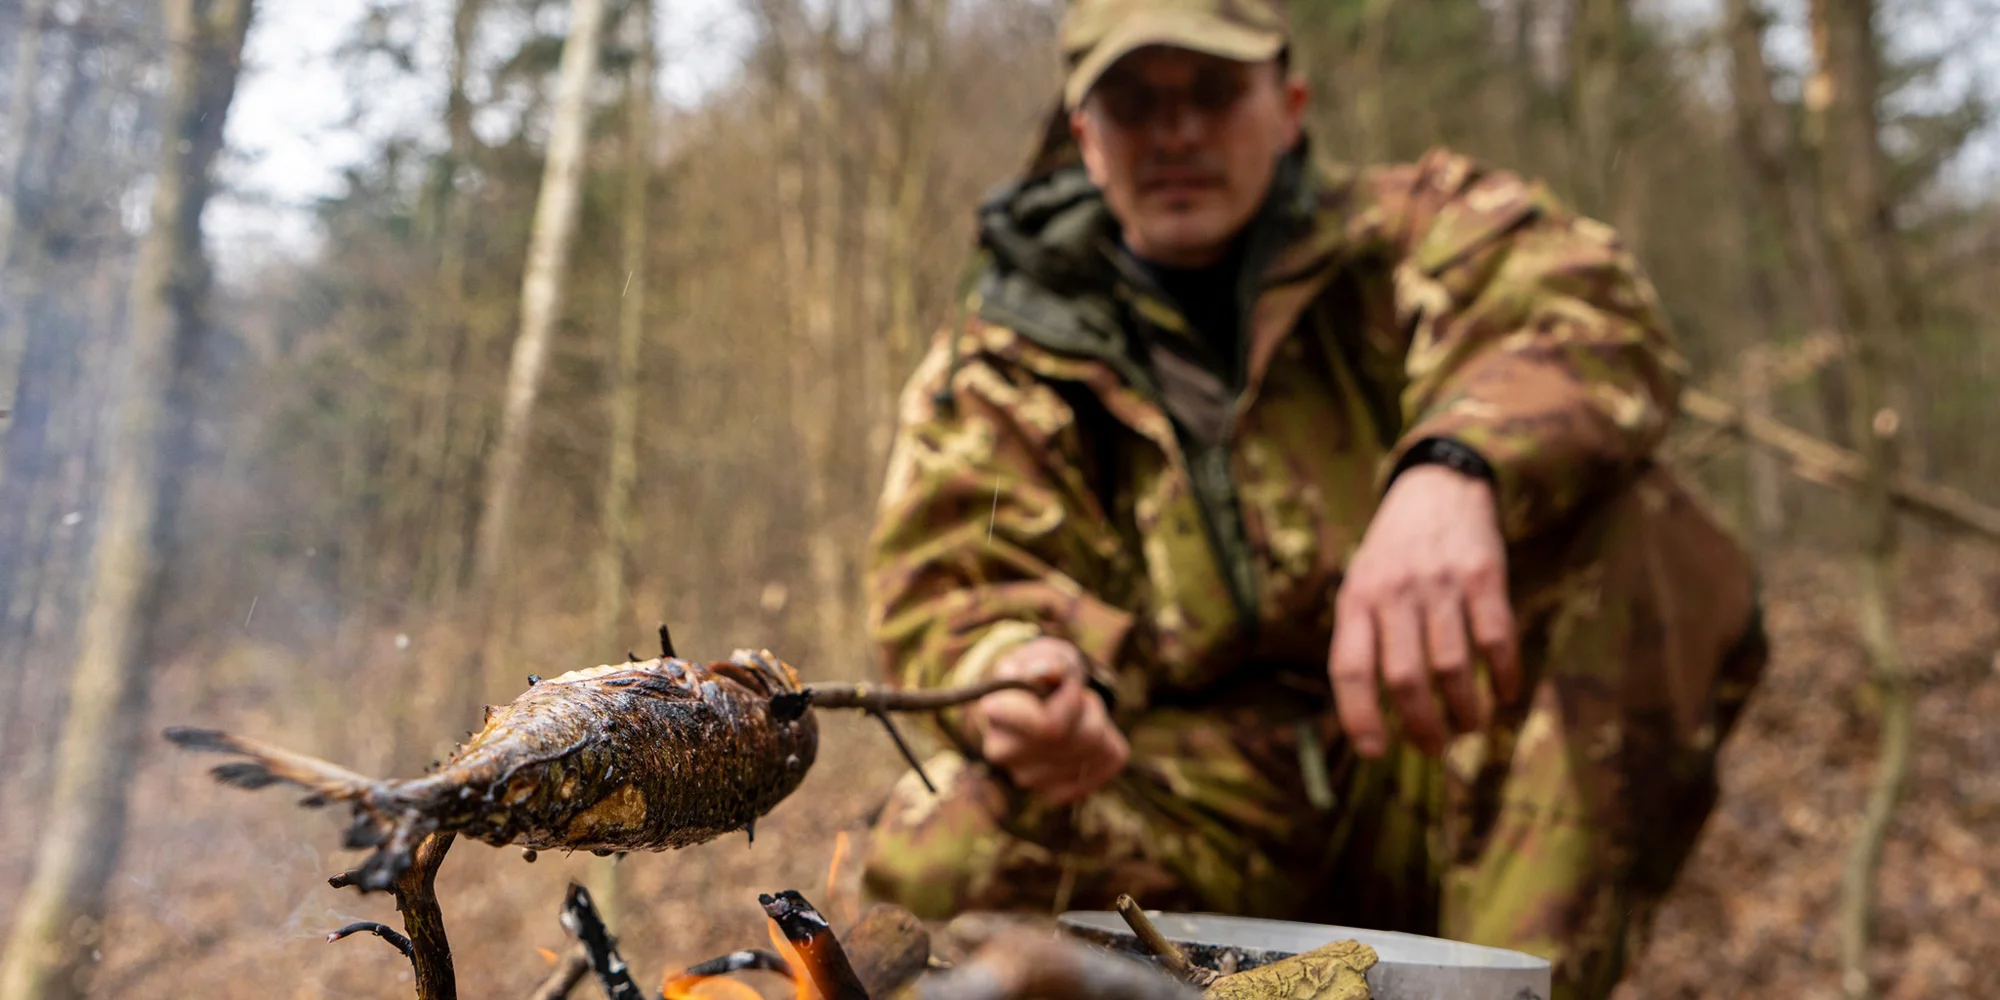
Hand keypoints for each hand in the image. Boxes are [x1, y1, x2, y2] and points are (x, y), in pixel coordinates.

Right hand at [968, 637, 1129, 804]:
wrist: (1036, 697)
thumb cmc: (1041, 671)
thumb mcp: (1045, 653)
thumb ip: (1048, 660)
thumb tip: (1047, 673)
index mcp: (996, 711)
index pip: (1052, 726)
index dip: (1071, 699)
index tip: (1067, 681)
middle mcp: (1005, 752)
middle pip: (1080, 740)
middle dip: (1091, 710)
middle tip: (1078, 695)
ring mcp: (1029, 778)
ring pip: (1096, 752)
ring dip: (1100, 725)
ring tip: (1078, 714)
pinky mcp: (1055, 792)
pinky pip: (1106, 766)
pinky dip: (1107, 746)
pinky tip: (1085, 735)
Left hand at [1329, 465, 1520, 758]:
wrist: (1438, 485)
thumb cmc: (1394, 554)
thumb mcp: (1361, 585)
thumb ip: (1362, 639)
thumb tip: (1369, 717)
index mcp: (1356, 599)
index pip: (1349, 668)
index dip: (1359, 716)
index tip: (1375, 752)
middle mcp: (1394, 591)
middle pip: (1404, 677)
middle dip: (1422, 726)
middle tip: (1434, 748)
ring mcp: (1439, 582)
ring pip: (1452, 666)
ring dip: (1464, 709)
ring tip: (1469, 726)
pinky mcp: (1483, 574)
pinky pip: (1496, 638)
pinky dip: (1504, 675)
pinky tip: (1506, 693)